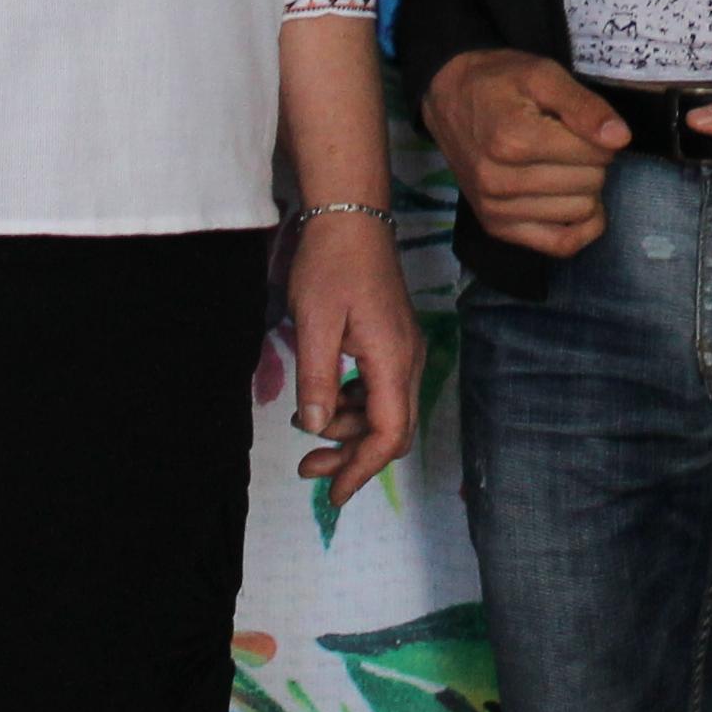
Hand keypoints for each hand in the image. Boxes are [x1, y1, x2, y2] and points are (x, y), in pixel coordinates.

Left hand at [285, 211, 420, 500]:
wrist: (351, 216)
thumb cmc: (330, 265)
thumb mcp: (313, 323)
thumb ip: (317, 379)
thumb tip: (318, 428)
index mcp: (393, 359)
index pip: (389, 432)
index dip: (362, 469)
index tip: (333, 495)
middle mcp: (408, 359)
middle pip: (393, 428)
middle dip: (352, 455)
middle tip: (308, 470)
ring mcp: (404, 349)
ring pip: (386, 410)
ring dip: (348, 429)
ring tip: (303, 429)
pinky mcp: (393, 340)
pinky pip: (380, 389)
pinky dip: (353, 405)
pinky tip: (322, 400)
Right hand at [422, 50, 627, 254]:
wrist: (448, 97)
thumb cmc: (499, 81)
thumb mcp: (543, 74)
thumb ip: (583, 105)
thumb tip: (620, 139)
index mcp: (513, 140)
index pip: (595, 154)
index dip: (600, 136)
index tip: (581, 124)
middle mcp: (500, 181)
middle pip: (590, 182)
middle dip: (592, 160)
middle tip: (570, 142)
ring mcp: (496, 209)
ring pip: (581, 211)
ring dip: (584, 189)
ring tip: (562, 165)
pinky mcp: (497, 228)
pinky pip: (561, 245)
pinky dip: (580, 227)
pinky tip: (576, 203)